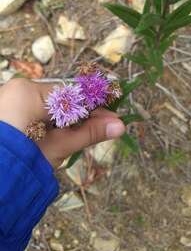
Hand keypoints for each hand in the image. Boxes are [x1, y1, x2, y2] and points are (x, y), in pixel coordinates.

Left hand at [0, 78, 124, 167]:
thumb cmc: (23, 162)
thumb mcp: (58, 146)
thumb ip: (88, 132)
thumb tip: (119, 125)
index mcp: (29, 92)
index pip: (71, 94)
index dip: (94, 107)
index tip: (113, 117)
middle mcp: (16, 88)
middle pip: (59, 99)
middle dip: (80, 115)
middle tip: (102, 128)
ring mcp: (8, 97)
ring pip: (46, 105)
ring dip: (64, 119)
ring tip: (77, 136)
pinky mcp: (5, 108)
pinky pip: (32, 109)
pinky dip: (46, 121)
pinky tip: (55, 134)